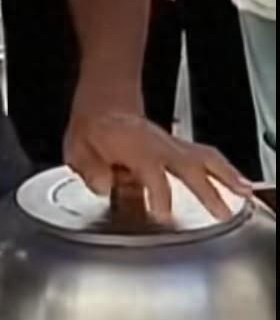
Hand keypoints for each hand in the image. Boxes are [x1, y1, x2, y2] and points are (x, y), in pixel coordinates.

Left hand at [65, 108, 252, 221]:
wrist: (103, 104)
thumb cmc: (92, 128)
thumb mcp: (77, 149)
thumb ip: (91, 170)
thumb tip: (102, 185)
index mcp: (132, 146)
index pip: (152, 174)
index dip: (159, 194)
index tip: (164, 215)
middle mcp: (157, 144)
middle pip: (188, 166)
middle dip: (205, 190)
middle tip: (219, 211)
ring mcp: (171, 143)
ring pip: (204, 157)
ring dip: (226, 176)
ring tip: (242, 193)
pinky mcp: (178, 146)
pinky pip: (206, 156)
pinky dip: (225, 169)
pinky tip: (238, 184)